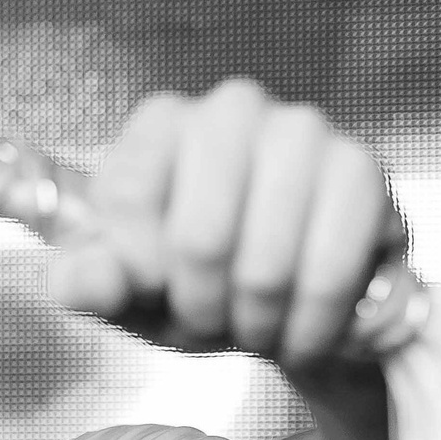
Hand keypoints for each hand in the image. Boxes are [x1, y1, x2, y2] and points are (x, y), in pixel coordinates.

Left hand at [52, 79, 402, 367]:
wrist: (293, 303)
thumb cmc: (200, 282)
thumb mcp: (129, 290)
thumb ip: (90, 282)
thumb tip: (77, 284)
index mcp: (161, 124)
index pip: (129, 198)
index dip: (141, 270)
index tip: (155, 288)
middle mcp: (232, 108)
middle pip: (200, 238)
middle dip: (201, 306)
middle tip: (211, 320)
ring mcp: (303, 130)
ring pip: (266, 265)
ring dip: (257, 322)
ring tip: (257, 325)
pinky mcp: (363, 170)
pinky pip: (329, 273)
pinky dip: (310, 325)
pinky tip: (303, 331)